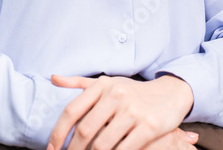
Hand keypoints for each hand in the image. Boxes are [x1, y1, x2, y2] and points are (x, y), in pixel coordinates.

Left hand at [47, 75, 193, 149]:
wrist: (170, 93)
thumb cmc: (133, 91)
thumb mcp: (107, 82)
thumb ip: (79, 83)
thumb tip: (53, 79)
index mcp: (102, 86)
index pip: (72, 111)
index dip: (58, 132)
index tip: (52, 148)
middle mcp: (116, 96)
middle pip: (85, 130)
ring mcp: (133, 111)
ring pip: (103, 144)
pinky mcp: (149, 126)